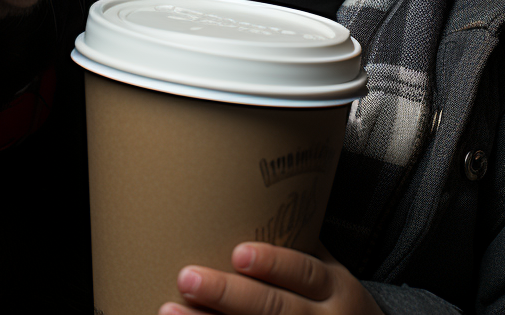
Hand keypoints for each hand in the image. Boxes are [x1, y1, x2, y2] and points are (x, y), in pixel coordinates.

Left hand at [159, 242, 384, 314]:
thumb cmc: (332, 300)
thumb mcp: (330, 274)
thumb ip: (298, 247)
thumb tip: (244, 201)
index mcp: (334, 289)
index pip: (303, 273)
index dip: (272, 262)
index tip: (238, 253)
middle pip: (274, 309)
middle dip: (228, 295)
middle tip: (187, 277)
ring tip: (170, 311)